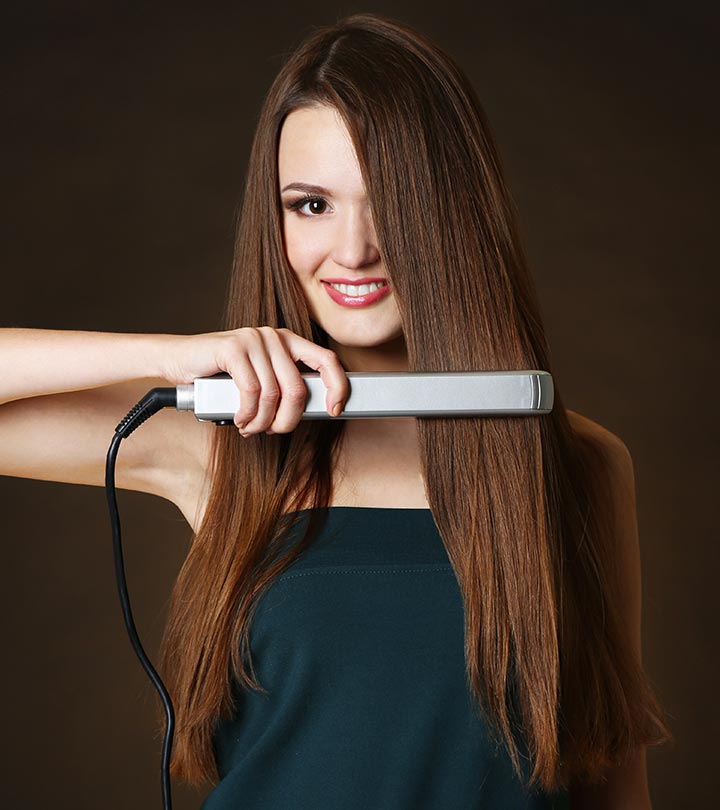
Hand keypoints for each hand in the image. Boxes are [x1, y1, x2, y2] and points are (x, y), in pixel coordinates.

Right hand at [162, 327, 348, 434]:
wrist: (177, 359)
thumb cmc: (220, 376)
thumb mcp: (260, 381)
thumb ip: (284, 388)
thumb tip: (315, 410)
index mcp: (288, 342)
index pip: (327, 360)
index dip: (337, 386)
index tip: (335, 410)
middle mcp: (274, 337)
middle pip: (298, 389)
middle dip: (287, 420)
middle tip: (272, 431)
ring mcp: (254, 339)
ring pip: (273, 395)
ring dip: (261, 422)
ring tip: (249, 427)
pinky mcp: (233, 348)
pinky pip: (251, 392)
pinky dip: (246, 414)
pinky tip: (239, 419)